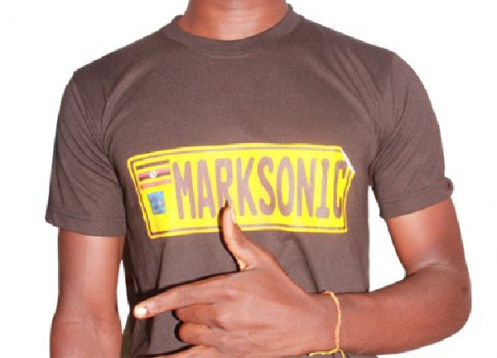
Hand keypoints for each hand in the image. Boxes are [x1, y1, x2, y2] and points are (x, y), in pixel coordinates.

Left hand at [134, 206, 333, 356]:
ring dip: (191, 326)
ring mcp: (224, 339)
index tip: (139, 308)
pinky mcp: (229, 355)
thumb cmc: (281, 289)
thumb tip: (227, 209)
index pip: (184, 295)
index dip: (159, 302)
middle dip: (187, 307)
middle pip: (184, 314)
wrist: (304, 323)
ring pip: (188, 334)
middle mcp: (222, 316)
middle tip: (205, 300)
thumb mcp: (260, 260)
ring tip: (211, 319)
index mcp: (226, 289)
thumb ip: (237, 238)